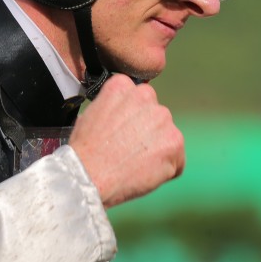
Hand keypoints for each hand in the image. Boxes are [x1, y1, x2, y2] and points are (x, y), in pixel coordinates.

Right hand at [68, 74, 184, 207]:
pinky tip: (144, 174)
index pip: (139, 100)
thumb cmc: (84, 151)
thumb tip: (124, 115)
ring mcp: (163, 118)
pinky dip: (165, 170)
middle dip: (147, 134)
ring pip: (167, 138)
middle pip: (155, 117)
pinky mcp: (175, 141)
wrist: (88, 176)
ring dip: (156, 152)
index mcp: (123, 85)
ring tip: (133, 165)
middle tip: (128, 152)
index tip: (121, 133)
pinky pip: (177, 160)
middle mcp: (146, 95)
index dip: (131, 120)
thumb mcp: (91, 114)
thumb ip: (114, 107)